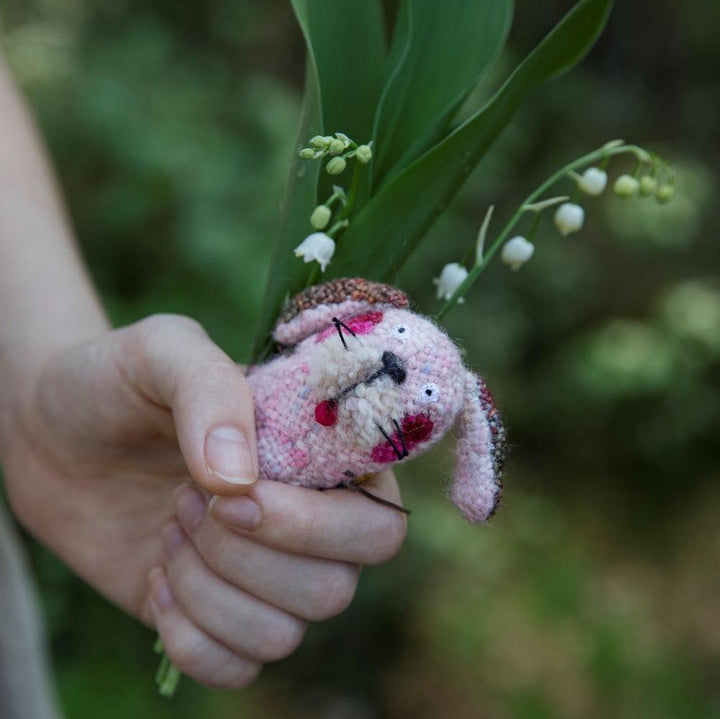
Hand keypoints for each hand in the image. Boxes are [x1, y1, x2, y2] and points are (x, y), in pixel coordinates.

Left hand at [0, 314, 406, 688]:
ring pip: (283, 635)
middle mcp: (308, 525)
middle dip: (248, 555)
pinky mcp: (216, 616)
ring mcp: (263, 577)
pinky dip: (189, 635)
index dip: (314, 523)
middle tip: (185, 500)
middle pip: (336, 588)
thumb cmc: (122, 381)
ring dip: (210, 588)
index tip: (236, 492)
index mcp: (322, 461)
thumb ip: (210, 393)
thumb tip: (237, 480)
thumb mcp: (165, 352)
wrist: (53, 432)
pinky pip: (236, 668)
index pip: (380, 522)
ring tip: (169, 525)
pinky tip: (154, 577)